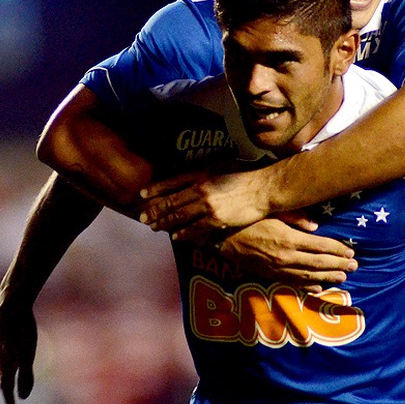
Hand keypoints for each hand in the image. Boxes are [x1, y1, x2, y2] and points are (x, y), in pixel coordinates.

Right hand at [0, 298, 36, 403]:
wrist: (12, 306)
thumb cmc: (21, 331)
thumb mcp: (27, 356)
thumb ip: (26, 377)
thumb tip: (24, 397)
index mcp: (6, 362)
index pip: (6, 385)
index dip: (9, 398)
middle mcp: (0, 354)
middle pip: (2, 375)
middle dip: (6, 387)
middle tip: (9, 397)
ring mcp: (1, 342)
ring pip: (0, 361)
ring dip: (4, 372)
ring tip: (6, 377)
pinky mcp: (4, 332)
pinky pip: (1, 348)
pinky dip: (3, 356)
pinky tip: (4, 351)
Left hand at [138, 168, 269, 240]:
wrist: (262, 188)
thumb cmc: (245, 175)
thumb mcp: (220, 167)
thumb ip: (204, 173)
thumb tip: (190, 178)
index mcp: (200, 174)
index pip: (171, 182)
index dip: (155, 189)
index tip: (142, 194)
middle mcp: (200, 189)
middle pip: (171, 201)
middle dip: (154, 210)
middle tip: (142, 218)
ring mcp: (207, 205)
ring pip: (179, 215)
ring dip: (164, 223)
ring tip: (154, 228)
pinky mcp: (216, 219)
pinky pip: (194, 228)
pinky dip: (183, 233)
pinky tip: (175, 236)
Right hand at [218, 215, 357, 292]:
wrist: (223, 239)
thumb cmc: (249, 220)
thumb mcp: (272, 212)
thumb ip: (295, 218)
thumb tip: (315, 226)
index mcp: (289, 239)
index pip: (320, 245)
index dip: (338, 249)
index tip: (350, 251)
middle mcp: (287, 257)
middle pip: (319, 262)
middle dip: (338, 265)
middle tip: (354, 267)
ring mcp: (279, 269)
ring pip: (309, 275)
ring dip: (328, 277)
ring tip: (343, 277)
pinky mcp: (271, 276)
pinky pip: (293, 283)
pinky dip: (308, 286)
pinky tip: (319, 287)